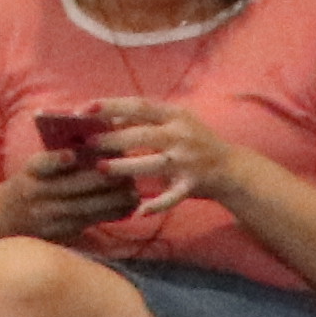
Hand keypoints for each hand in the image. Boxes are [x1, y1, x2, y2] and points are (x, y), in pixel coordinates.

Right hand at [2, 156, 132, 241]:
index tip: (73, 155)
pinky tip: (127, 209)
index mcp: (30, 174)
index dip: (57, 159)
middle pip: (72, 185)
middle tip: (127, 170)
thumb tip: (95, 147)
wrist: (0, 227)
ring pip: (85, 207)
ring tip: (134, 192)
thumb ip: (56, 162)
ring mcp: (48, 217)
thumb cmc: (23, 193)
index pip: (43, 163)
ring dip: (113, 199)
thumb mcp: (30, 174)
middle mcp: (37, 195)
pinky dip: (109, 215)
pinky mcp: (59, 235)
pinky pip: (88, 223)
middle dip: (102, 177)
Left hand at [82, 94, 226, 226]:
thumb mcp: (174, 122)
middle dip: (114, 138)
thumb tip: (112, 117)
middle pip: (143, 135)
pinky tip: (139, 212)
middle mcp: (182, 135)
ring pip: (154, 164)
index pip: (139, 105)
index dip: (110, 105)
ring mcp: (188, 161)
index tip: (83, 109)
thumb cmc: (196, 141)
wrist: (232, 168)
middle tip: (88, 143)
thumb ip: (146, 119)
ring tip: (101, 168)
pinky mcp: (193, 185)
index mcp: (175, 115)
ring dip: (126, 167)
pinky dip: (157, 205)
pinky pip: (172, 197)